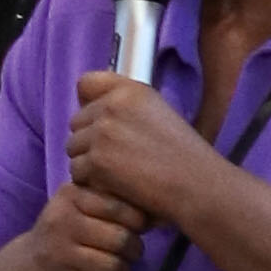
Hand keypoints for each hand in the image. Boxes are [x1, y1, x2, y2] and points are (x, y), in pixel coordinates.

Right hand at [17, 180, 145, 270]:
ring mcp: (62, 253)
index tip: (140, 227)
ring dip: (127, 270)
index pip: (119, 207)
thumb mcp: (81, 204)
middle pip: (121, 238)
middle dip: (135, 247)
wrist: (30, 266)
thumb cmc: (67, 230)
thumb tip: (158, 214)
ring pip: (115, 266)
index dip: (139, 220)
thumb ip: (113, 200)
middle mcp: (62, 221)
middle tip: (134, 250)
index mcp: (70, 195)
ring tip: (124, 267)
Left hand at [65, 70, 218, 229]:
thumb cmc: (185, 159)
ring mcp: (102, 133)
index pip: (86, 83)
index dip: (89, 103)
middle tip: (117, 159)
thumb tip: (93, 108)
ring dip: (89, 164)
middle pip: (77, 122)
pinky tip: (116, 188)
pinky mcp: (96, 161)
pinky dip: (92, 184)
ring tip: (118, 176)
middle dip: (90, 141)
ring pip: (74, 148)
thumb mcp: (161, 115)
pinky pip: (77, 173)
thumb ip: (127, 108)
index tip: (100, 122)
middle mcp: (112, 106)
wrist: (196, 186)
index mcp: (130, 91)